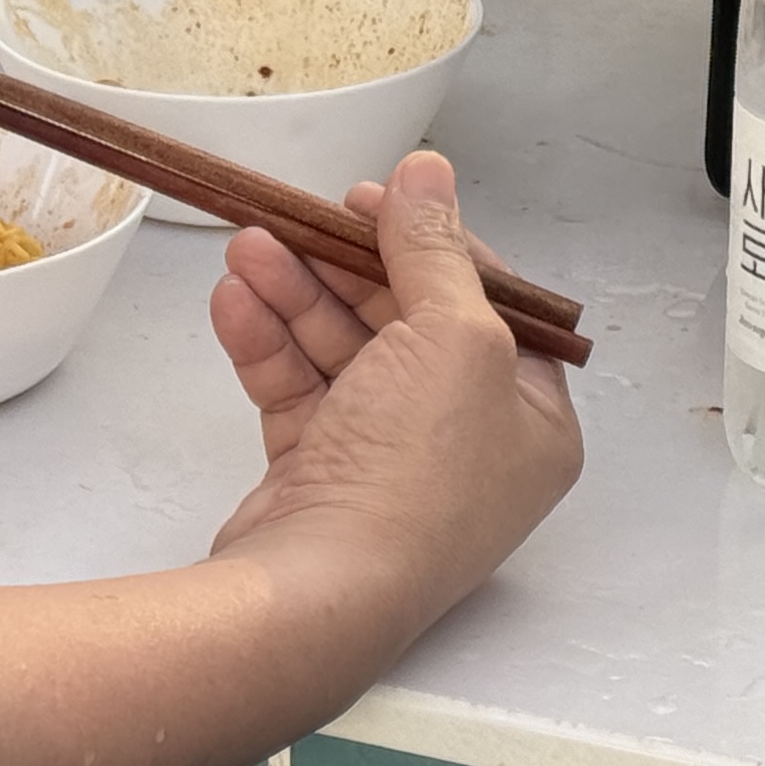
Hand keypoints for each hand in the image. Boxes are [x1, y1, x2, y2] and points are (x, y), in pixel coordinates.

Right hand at [206, 154, 582, 621]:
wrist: (319, 591)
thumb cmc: (413, 478)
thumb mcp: (452, 337)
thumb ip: (435, 249)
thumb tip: (428, 174)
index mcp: (529, 420)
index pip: (491, 307)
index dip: (435, 244)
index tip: (380, 198)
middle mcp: (467, 445)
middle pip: (408, 323)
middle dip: (347, 264)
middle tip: (300, 214)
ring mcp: (389, 464)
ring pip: (343, 352)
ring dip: (296, 293)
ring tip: (246, 246)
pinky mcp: (319, 478)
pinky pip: (297, 391)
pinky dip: (267, 344)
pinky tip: (235, 301)